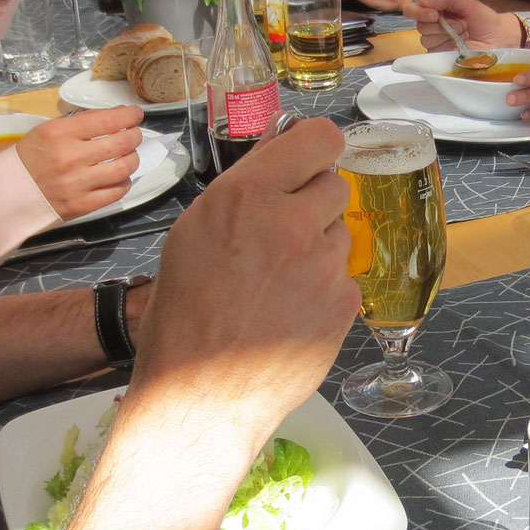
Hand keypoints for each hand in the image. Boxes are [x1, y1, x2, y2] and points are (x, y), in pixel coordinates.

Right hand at [13, 107, 143, 219]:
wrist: (8, 194)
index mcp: (59, 133)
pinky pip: (116, 192)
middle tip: (134, 134)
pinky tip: (118, 176)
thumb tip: (117, 116)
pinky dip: (124, 182)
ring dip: (132, 158)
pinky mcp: (82, 205)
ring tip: (128, 155)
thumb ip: (82, 123)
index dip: (128, 116)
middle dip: (134, 136)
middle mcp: (70, 157)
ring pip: (124, 168)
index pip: (106, 120)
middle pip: (121, 143)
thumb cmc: (30, 159)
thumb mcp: (48, 131)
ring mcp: (77, 183)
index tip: (135, 114)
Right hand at [125, 118, 357, 443]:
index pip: (318, 138)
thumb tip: (279, 152)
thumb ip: (245, 188)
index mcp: (245, 195)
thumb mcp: (195, 232)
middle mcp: (289, 222)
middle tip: (283, 235)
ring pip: (340, 234)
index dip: (317, 149)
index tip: (311, 161)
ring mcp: (322, 264)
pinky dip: (325, 291)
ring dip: (319, 249)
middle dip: (313, 205)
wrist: (201, 390)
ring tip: (279, 284)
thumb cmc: (186, 313)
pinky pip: (344, 278)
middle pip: (334, 185)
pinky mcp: (343, 301)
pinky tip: (291, 313)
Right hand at [404, 0, 521, 52]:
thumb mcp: (467, 3)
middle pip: (419, 25)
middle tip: (459, 24)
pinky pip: (432, 52)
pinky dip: (446, 47)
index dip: (418, 11)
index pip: (412, 9)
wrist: (499, 38)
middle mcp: (433, 25)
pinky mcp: (440, 57)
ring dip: (445, 36)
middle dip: (438, 24)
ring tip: (462, 34)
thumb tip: (424, 1)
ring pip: (426, 39)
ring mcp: (437, 42)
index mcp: (437, 10)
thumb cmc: (485, 20)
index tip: (434, 14)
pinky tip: (459, 45)